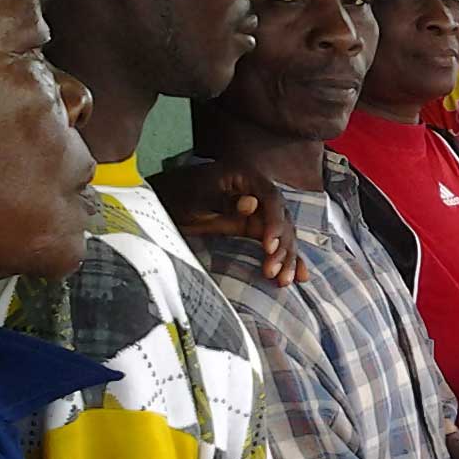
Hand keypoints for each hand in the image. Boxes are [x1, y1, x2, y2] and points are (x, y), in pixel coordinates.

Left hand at [151, 163, 307, 285]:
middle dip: (282, 248)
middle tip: (273, 273)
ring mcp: (258, 209)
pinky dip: (286, 257)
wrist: (160, 201)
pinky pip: (275, 241)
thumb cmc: (174, 198)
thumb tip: (253, 203)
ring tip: (284, 281)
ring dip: (286, 258)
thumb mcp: (195, 202)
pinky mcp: (254, 225)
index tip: (269, 247)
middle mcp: (257, 191)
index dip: (274, 223)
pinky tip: (299, 276)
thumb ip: (225, 203)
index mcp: (244, 176)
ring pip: (282, 234)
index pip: (271, 198)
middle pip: (282, 218)